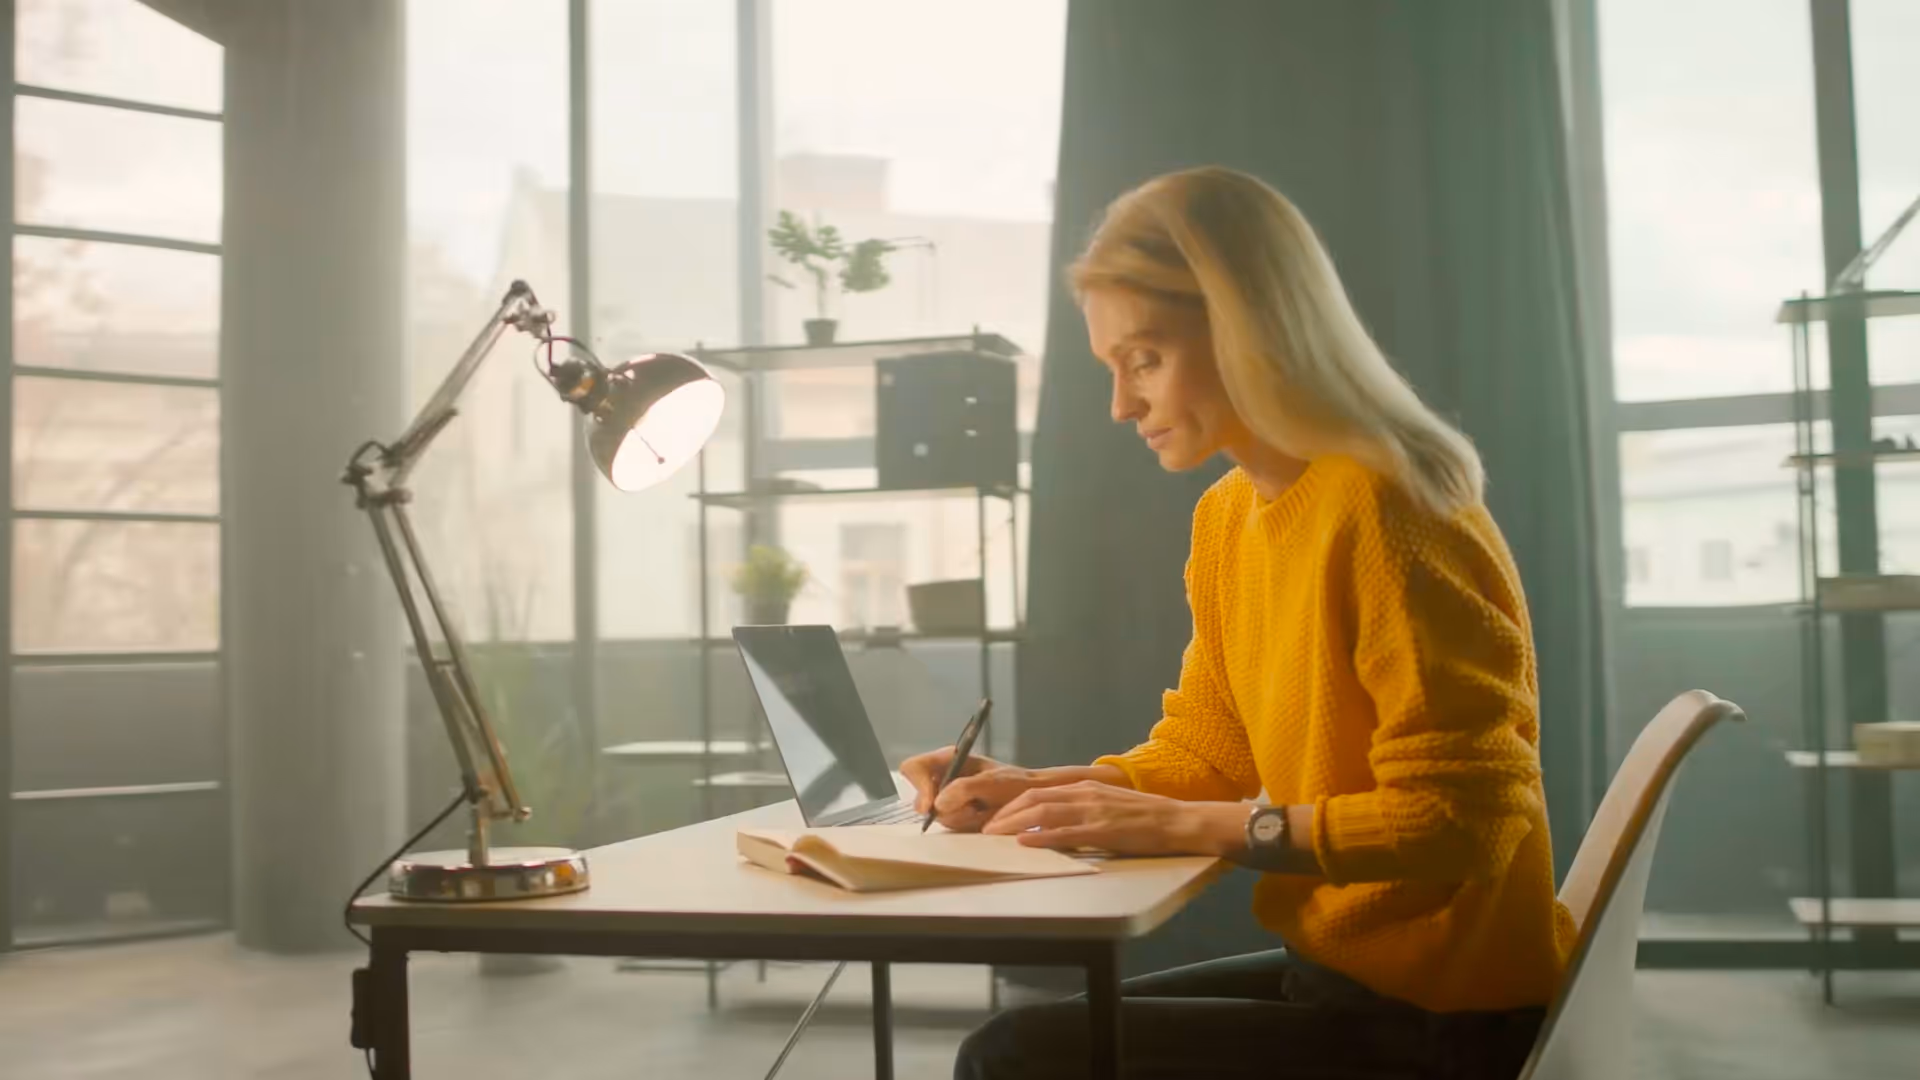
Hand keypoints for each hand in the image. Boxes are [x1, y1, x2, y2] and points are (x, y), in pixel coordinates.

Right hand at [900, 746, 1046, 832]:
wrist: (1029, 801)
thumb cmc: (1014, 782)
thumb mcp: (991, 781)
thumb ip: (964, 788)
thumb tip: (938, 803)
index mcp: (947, 760)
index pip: (914, 768)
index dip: (918, 785)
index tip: (930, 804)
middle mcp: (943, 778)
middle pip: (921, 797)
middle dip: (944, 807)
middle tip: (968, 808)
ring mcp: (947, 799)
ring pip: (936, 815)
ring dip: (959, 816)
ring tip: (980, 810)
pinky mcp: (955, 815)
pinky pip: (949, 825)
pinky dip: (965, 823)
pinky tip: (980, 817)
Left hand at [983, 781, 1246, 856]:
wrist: (1178, 821)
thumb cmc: (1144, 818)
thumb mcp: (1107, 805)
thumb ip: (1080, 810)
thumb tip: (1052, 822)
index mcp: (1084, 788)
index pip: (1038, 793)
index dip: (1011, 806)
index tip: (993, 818)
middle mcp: (1084, 794)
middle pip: (1034, 800)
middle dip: (1005, 815)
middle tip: (985, 829)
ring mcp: (1094, 811)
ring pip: (1044, 814)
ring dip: (1015, 825)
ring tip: (995, 836)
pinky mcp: (1104, 830)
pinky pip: (1067, 833)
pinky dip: (1042, 837)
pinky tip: (1026, 843)